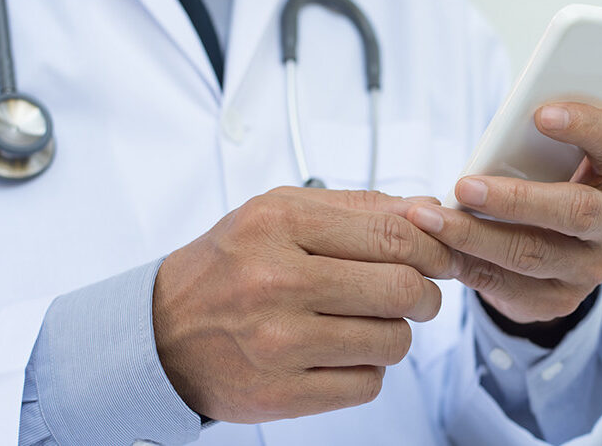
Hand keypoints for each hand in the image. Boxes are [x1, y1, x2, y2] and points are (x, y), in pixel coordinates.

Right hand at [153, 188, 457, 422]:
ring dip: (396, 333)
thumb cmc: (228, 268)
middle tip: (417, 294)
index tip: (442, 257)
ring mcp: (278, 342)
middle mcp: (276, 280)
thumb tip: (428, 209)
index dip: (434, 248)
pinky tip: (342, 353)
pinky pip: (368, 384)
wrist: (159, 334)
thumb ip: (356, 207)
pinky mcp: (280, 393)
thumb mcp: (278, 213)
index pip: (392, 234)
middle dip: (426, 294)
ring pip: (393, 341)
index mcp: (279, 223)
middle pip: (402, 288)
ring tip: (369, 322)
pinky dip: (368, 369)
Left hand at [406, 103, 601, 323]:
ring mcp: (590, 266)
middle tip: (464, 186)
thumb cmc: (548, 184)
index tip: (540, 113)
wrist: (555, 252)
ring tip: (432, 219)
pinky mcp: (558, 299)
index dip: (585, 125)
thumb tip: (492, 141)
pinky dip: (466, 262)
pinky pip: (506, 283)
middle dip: (516, 198)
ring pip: (532, 253)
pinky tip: (436, 247)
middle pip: (576, 210)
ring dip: (475, 235)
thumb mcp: (552, 159)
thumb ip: (534, 144)